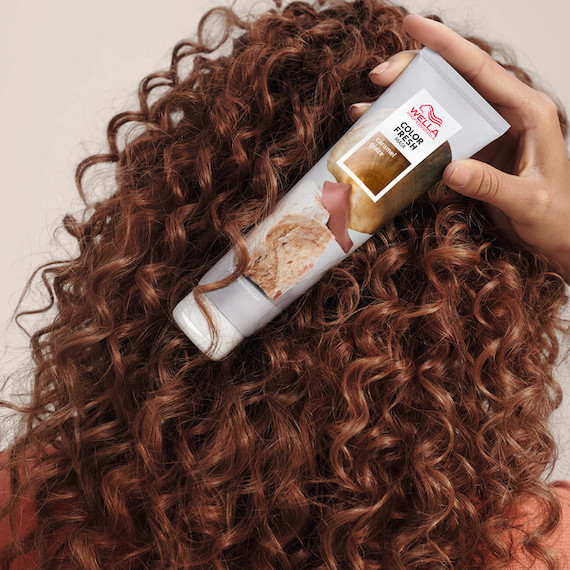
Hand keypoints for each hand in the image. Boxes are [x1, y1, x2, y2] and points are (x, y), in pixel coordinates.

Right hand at [349, 14, 569, 284]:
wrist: (557, 238)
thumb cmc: (555, 217)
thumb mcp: (528, 201)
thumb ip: (491, 185)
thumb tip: (449, 168)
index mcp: (527, 112)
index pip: (480, 68)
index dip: (444, 44)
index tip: (411, 26)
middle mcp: (504, 114)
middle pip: (454, 80)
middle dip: (413, 73)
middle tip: (378, 79)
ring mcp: (485, 132)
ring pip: (441, 105)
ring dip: (405, 103)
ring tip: (368, 108)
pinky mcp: (472, 151)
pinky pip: (437, 135)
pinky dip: (410, 134)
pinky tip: (386, 136)